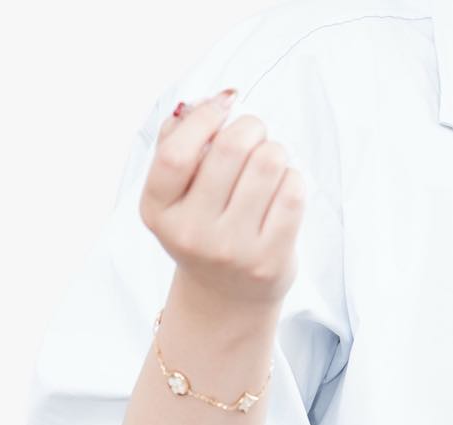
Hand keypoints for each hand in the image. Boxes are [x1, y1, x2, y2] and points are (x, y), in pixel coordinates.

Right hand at [139, 90, 305, 308]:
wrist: (226, 295)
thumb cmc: (203, 224)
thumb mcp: (175, 191)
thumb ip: (178, 139)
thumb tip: (215, 100)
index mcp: (159, 211)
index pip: (176, 154)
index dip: (205, 117)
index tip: (224, 106)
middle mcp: (191, 235)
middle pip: (231, 147)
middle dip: (250, 127)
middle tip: (253, 136)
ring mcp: (231, 251)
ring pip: (269, 162)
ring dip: (274, 152)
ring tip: (267, 168)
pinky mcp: (268, 261)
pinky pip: (293, 191)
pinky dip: (292, 179)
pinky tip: (280, 192)